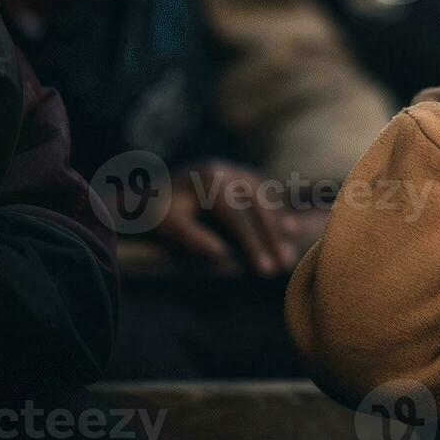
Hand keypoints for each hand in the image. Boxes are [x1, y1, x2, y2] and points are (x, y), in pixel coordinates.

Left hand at [154, 160, 297, 275]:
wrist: (151, 196)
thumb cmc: (157, 215)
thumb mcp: (166, 226)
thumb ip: (191, 238)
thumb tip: (221, 253)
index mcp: (209, 179)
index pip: (237, 215)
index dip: (253, 243)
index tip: (263, 269)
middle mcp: (228, 170)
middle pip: (259, 206)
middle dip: (272, 237)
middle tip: (284, 265)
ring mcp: (239, 171)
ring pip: (268, 201)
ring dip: (280, 229)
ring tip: (288, 257)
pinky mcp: (245, 177)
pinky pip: (267, 197)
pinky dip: (277, 216)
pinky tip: (289, 231)